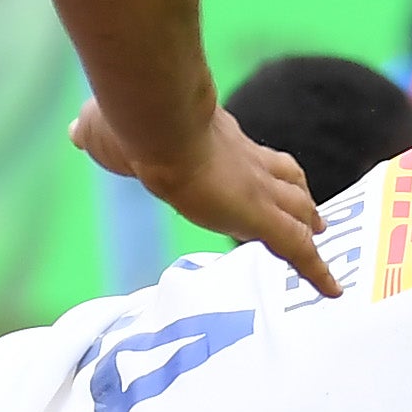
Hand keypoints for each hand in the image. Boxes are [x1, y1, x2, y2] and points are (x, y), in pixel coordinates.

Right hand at [73, 99, 342, 302]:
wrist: (154, 124)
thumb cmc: (130, 122)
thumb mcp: (105, 129)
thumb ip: (97, 133)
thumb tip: (78, 132)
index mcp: (214, 139)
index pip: (248, 154)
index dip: (260, 166)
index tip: (265, 176)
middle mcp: (244, 161)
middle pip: (285, 177)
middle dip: (298, 195)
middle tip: (311, 212)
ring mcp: (256, 190)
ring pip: (298, 211)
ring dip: (310, 226)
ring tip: (321, 238)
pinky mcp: (260, 217)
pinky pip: (300, 250)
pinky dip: (318, 271)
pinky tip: (334, 290)